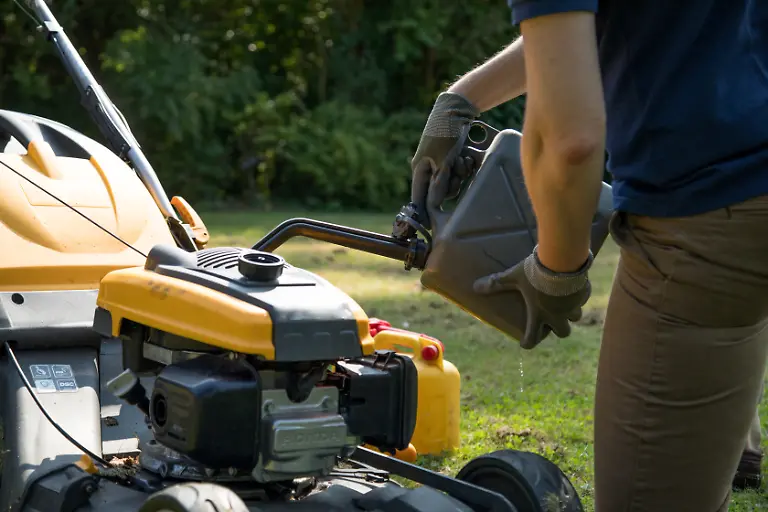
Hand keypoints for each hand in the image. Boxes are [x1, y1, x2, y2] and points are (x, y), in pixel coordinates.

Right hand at [410, 92, 478, 227]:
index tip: (428, 226)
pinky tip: (467, 155)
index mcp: (419, 170)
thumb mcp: (443, 161)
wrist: (455, 109)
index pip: (418, 198)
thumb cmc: (445, 134)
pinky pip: (457, 171)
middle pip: (438, 191)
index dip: (423, 212)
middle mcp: (427, 168)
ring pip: (450, 181)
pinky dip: (463, 165)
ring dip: (459, 173)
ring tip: (463, 159)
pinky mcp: (449, 156)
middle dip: (451, 184)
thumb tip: (434, 206)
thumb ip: (439, 184)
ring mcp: (438, 162)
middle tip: (457, 171)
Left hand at [473, 247, 592, 348]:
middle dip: (557, 329)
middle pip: (563, 333)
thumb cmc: (534, 273)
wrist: (561, 261)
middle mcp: (557, 315)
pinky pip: (582, 299)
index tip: (525, 343)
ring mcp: (572, 306)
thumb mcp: (513, 277)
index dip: (528, 342)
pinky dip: (577, 296)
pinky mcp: (583, 294)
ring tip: (563, 303)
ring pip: (575, 316)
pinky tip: (573, 287)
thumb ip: (496, 283)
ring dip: (570, 313)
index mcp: (539, 315)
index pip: (533, 338)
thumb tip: (475, 287)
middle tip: (550, 321)